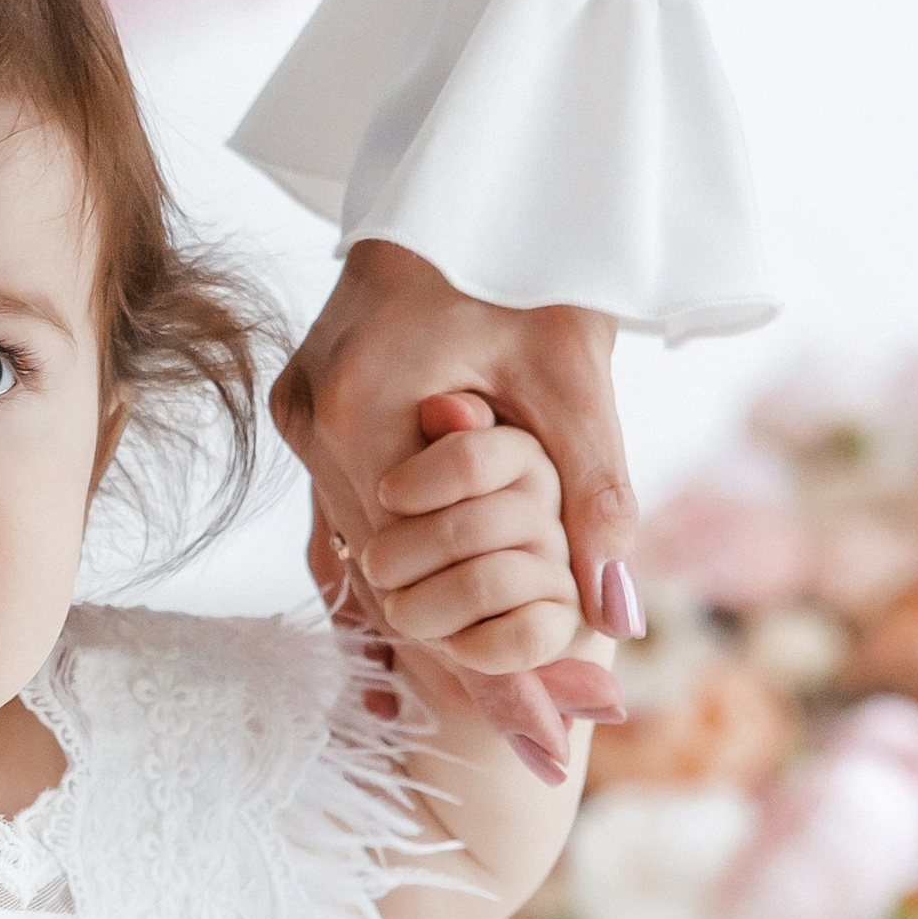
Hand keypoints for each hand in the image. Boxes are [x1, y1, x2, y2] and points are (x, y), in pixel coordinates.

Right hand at [275, 240, 636, 760]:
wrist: (468, 180)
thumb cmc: (526, 262)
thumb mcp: (573, 374)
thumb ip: (593, 493)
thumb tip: (618, 610)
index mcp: (362, 408)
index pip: (415, 574)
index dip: (482, 662)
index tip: (545, 738)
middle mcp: (312, 417)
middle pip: (384, 573)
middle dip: (467, 655)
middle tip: (549, 738)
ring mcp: (299, 408)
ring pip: (361, 545)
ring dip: (432, 609)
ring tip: (515, 703)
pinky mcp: (307, 399)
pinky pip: (347, 507)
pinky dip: (398, 557)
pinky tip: (433, 621)